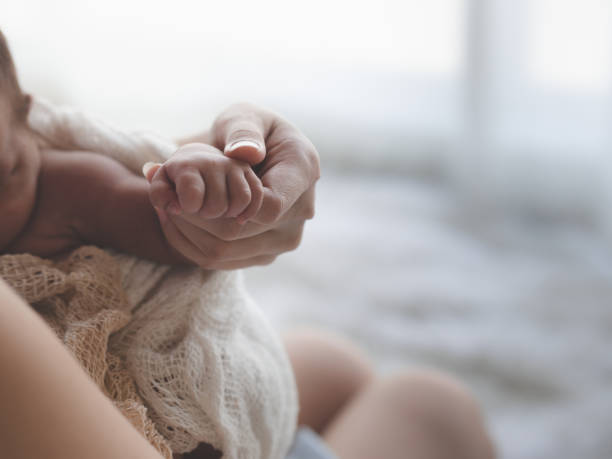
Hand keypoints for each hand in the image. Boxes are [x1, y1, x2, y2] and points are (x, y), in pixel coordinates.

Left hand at [145, 103, 319, 269]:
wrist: (253, 155)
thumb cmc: (246, 129)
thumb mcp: (243, 116)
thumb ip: (243, 131)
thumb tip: (246, 154)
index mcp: (302, 172)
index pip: (268, 206)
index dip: (227, 202)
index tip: (194, 187)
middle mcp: (302, 211)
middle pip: (242, 232)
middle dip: (196, 217)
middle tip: (164, 198)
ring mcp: (286, 237)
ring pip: (228, 251)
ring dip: (188, 233)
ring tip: (166, 208)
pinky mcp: (266, 253)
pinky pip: (224, 261)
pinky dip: (192, 245)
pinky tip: (176, 223)